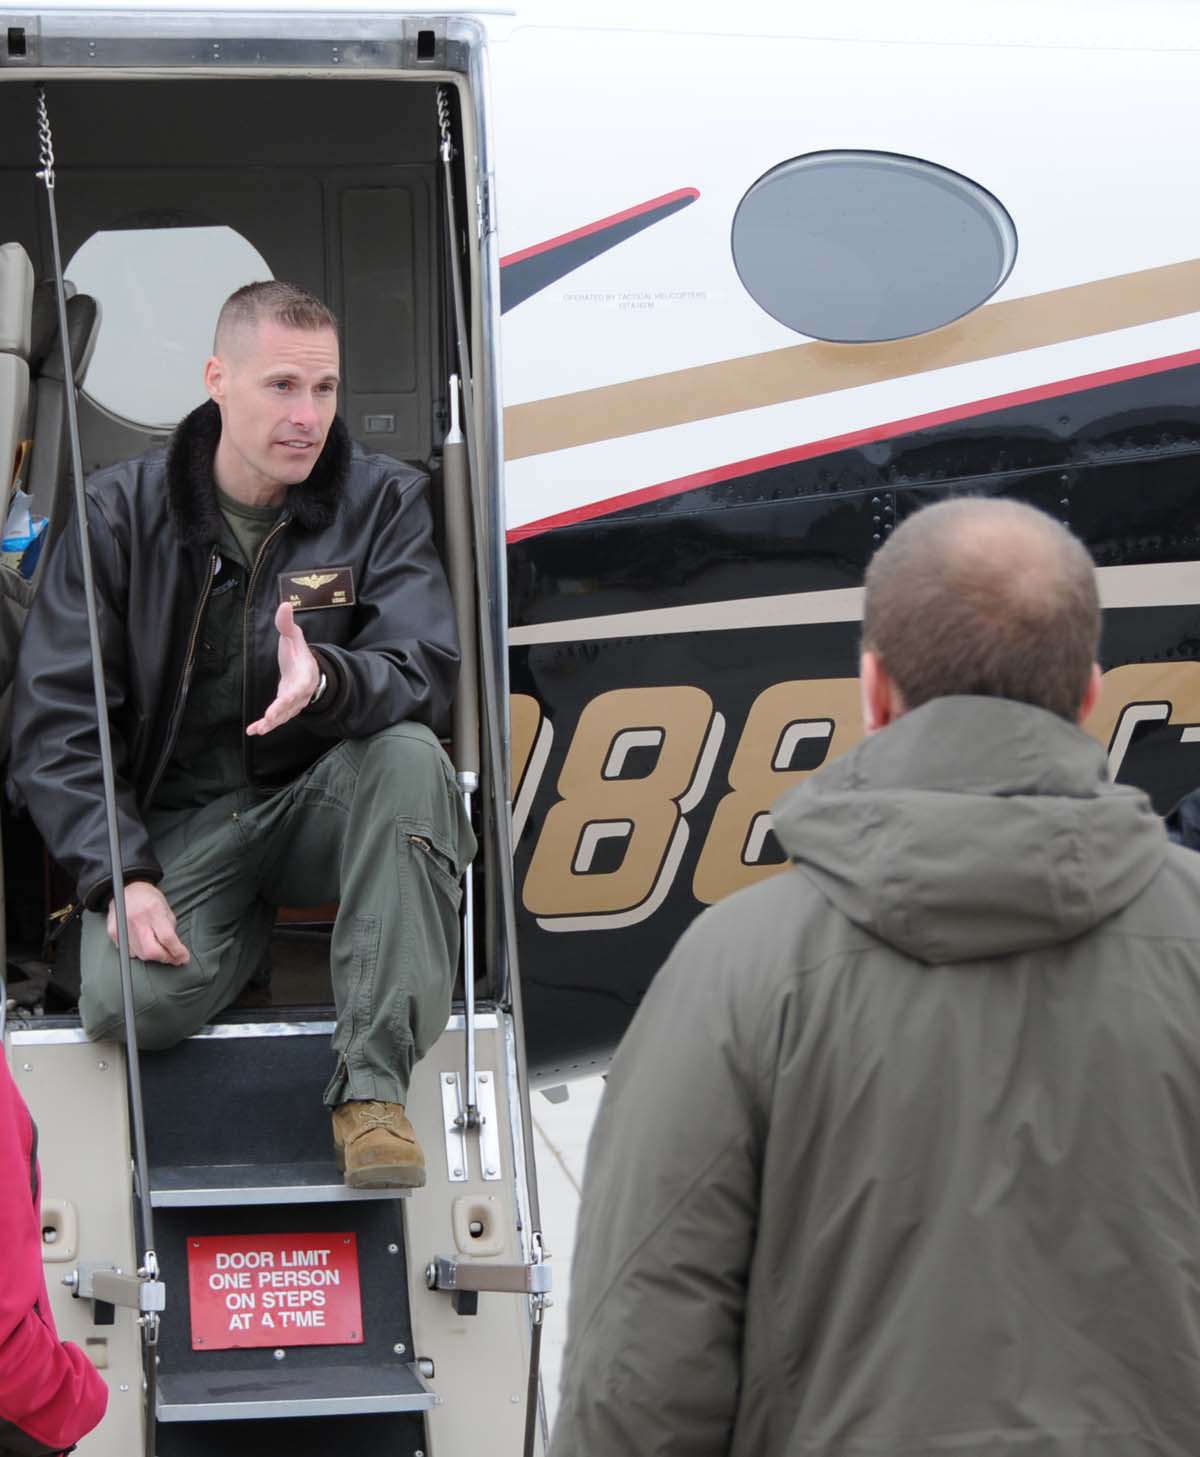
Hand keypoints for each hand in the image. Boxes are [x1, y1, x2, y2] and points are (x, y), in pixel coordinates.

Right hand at [107, 882, 189, 964]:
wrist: (127, 889)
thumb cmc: (149, 898)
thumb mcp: (166, 908)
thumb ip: (170, 928)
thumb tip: (175, 949)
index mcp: (153, 910)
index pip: (167, 938)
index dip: (177, 951)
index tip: (184, 957)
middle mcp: (136, 920)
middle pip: (151, 951)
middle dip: (166, 958)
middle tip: (174, 958)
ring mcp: (123, 927)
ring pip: (140, 954)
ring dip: (153, 956)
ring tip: (160, 950)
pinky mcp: (113, 933)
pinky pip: (128, 951)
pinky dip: (139, 952)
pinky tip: (145, 944)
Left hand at [246, 601, 320, 736]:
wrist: (308, 670)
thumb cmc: (299, 653)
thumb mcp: (294, 636)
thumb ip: (287, 623)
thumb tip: (284, 603)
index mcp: (305, 675)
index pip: (299, 686)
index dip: (292, 694)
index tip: (283, 699)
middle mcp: (301, 693)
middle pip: (291, 705)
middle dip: (280, 712)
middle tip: (268, 719)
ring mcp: (294, 703)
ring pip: (284, 716)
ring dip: (271, 723)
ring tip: (258, 729)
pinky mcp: (286, 710)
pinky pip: (277, 719)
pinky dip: (266, 725)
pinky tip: (252, 731)